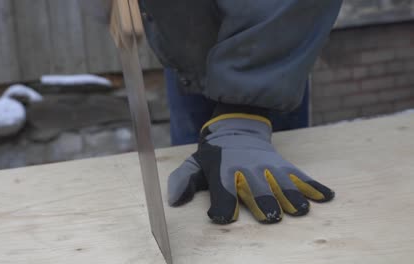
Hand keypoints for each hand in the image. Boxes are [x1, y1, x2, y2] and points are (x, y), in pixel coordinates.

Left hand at [168, 114, 333, 223]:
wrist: (236, 126)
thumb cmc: (215, 154)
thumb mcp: (195, 163)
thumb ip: (183, 180)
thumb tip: (173, 201)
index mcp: (223, 173)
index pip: (222, 193)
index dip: (222, 207)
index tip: (222, 217)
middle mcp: (246, 170)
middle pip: (257, 191)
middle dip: (264, 203)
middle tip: (270, 216)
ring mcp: (267, 167)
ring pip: (282, 184)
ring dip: (292, 198)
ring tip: (301, 210)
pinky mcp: (283, 164)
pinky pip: (300, 176)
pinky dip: (313, 186)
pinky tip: (326, 197)